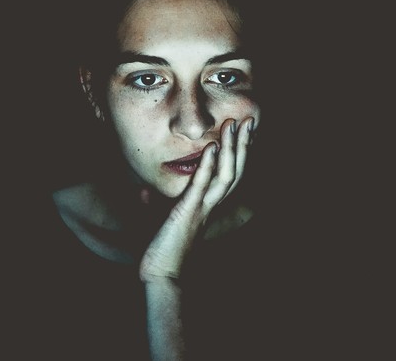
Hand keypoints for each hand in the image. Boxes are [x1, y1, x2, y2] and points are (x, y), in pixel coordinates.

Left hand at [139, 117, 254, 281]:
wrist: (160, 274)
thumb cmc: (160, 251)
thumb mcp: (156, 222)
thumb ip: (154, 205)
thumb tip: (145, 192)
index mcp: (205, 206)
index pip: (226, 175)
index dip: (236, 154)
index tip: (241, 133)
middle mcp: (210, 206)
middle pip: (234, 170)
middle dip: (242, 145)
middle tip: (250, 121)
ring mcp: (201, 208)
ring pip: (225, 175)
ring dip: (231, 149)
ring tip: (235, 126)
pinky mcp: (188, 212)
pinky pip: (201, 185)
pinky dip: (207, 165)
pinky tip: (212, 147)